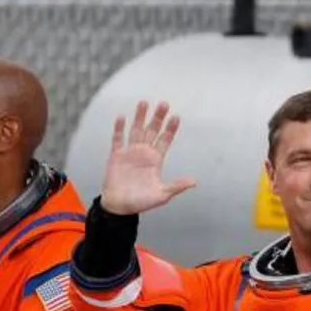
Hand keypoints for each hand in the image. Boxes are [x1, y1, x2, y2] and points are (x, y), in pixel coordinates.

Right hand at [99, 100, 195, 215]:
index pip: (165, 140)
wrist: (120, 207)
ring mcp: (130, 153)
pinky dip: (119, 129)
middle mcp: (143, 153)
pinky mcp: (116, 156)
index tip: (176, 117)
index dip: (170, 129)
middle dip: (158, 118)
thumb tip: (194, 182)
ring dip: (140, 117)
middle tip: (164, 104)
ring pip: (136, 130)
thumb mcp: (162, 195)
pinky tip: (122, 117)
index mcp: (155, 160)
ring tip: (144, 103)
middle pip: (152, 131)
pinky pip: (118, 139)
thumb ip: (176, 186)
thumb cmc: (141, 202)